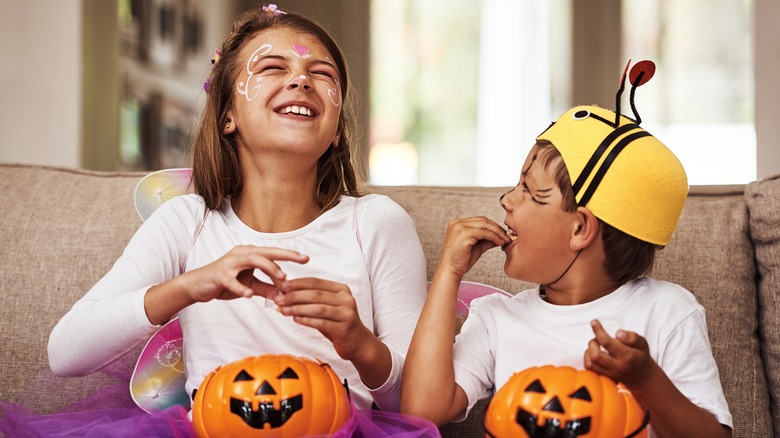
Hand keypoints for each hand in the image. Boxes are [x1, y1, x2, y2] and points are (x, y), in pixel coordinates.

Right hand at [185, 245, 309, 301]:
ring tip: (282, 279)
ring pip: (252, 261)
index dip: (290, 254)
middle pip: (266, 252)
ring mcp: (229, 263)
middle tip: (302, 260)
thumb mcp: (250, 286)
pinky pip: (231, 280)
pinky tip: (250, 295)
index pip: (273, 253)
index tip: (306, 258)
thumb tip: (285, 294)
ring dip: (269, 269)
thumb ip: (266, 288)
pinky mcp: (219, 275)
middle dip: (285, 255)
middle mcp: (241, 254)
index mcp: (249, 254)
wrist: (197, 286)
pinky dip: (241, 288)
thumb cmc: (225, 283)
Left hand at [274, 277, 369, 360]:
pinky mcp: (345, 328)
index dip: (298, 283)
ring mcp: (347, 313)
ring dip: (298, 308)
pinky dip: (307, 320)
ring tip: (283, 310)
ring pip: (318, 308)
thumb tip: (284, 295)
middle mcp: (346, 299)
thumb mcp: (327, 307)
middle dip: (294, 296)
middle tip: (278, 299)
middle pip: (316, 294)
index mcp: (341, 289)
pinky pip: (322, 323)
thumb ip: (311, 301)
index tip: (281, 286)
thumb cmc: (338, 323)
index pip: (316, 282)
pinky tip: (295, 319)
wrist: (358, 342)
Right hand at [437, 217, 510, 278]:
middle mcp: (457, 223)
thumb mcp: (476, 246)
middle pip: (483, 220)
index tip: (503, 234)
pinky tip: (499, 243)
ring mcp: (460, 227)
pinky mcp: (464, 234)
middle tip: (506, 237)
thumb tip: (501, 236)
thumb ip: (487, 239)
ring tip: (504, 240)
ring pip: (485, 225)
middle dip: (497, 228)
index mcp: (457, 224)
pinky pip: (484, 232)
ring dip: (497, 232)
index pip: (480, 220)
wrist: (451, 270)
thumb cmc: (461, 260)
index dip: (493, 226)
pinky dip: (494, 237)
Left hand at [583, 320, 656, 388]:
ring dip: (589, 352)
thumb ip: (632, 337)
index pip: (607, 342)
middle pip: (595, 355)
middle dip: (592, 343)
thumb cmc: (640, 356)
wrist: (644, 377)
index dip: (598, 330)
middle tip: (597, 339)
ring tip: (596, 347)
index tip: (594, 322)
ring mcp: (610, 375)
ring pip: (590, 364)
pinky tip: (594, 355)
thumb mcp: (642, 343)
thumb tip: (618, 333)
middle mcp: (618, 367)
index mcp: (627, 356)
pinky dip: (588, 360)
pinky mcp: (605, 379)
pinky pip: (590, 370)